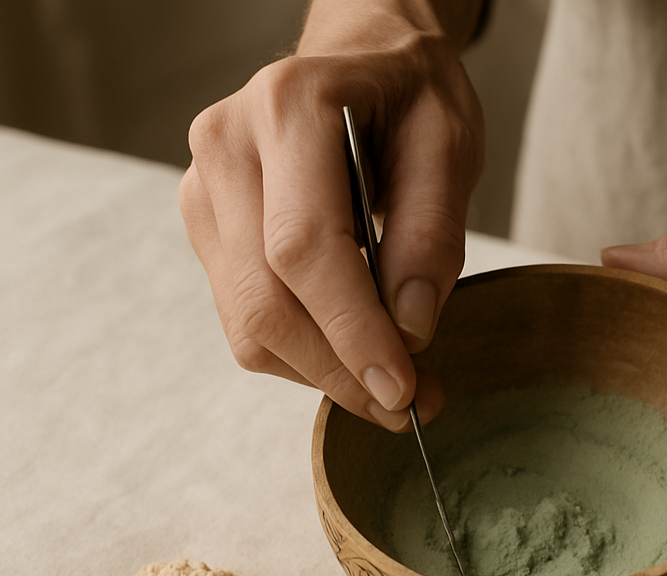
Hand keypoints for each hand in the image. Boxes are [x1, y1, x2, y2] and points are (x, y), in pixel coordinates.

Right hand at [178, 0, 484, 429]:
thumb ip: (431, 238)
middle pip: (267, 302)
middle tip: (409, 406)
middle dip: (341, 373)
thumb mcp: (450, 150)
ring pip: (251, 326)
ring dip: (324, 374)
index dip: (353, 334)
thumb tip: (409, 332)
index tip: (403, 391)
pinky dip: (304, 356)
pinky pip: (248, 323)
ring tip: (392, 383)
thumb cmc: (409, 102)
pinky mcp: (207, 231)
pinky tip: (352, 349)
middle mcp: (228, 148)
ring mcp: (204, 192)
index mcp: (289, 110)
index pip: (305, 251)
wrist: (362, 68)